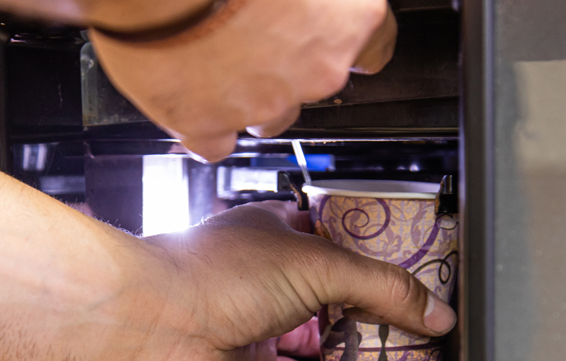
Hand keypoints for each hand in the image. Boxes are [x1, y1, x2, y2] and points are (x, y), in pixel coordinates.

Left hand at [73, 202, 455, 360]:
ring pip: (323, 338)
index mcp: (278, 231)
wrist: (155, 327)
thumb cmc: (210, 275)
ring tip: (402, 355)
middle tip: (418, 318)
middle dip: (377, 307)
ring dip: (360, 348)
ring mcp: (259, 324)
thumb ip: (381, 287)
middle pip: (337, 292)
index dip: (379, 253)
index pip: (342, 238)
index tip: (417, 267)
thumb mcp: (318, 263)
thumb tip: (430, 310)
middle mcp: (267, 277)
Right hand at [90, 0, 397, 161]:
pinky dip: (206, 124)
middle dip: (287, 65)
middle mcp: (316, 71)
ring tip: (214, 57)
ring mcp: (265, 106)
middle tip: (250, 32)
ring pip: (269, 116)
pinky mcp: (210, 128)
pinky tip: (191, 93)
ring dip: (248, 94)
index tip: (328, 33)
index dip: (342, 37)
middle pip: (316, 83)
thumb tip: (302, 1)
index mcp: (348, 20)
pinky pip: (216, 141)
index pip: (374, 45)